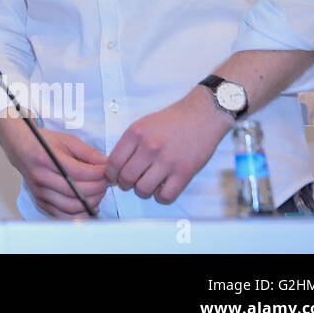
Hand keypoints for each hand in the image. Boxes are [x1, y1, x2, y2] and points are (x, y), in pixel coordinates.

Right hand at [0, 117, 107, 217]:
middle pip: (76, 191)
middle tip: (105, 182)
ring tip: (98, 193)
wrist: (20, 148)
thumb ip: (89, 153)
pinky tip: (88, 206)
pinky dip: (79, 214)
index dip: (98, 174)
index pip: (78, 173)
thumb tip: (107, 165)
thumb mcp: (68, 140)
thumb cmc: (43, 143)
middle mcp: (41, 177)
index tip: (107, 171)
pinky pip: (63, 215)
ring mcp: (39, 192)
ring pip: (71, 206)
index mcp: (46, 158)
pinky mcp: (40, 202)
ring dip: (91, 202)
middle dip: (97, 188)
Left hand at [106, 87, 232, 203]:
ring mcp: (167, 161)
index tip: (114, 177)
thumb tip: (117, 166)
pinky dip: (161, 197)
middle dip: (125, 184)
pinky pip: (166, 196)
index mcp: (136, 133)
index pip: (114, 162)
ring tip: (147, 185)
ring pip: (143, 189)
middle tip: (130, 183)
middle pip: (126, 178)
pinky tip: (162, 189)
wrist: (202, 115)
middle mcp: (149, 147)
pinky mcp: (184, 172)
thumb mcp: (143, 124)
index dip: (111, 174)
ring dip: (142, 191)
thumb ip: (129, 143)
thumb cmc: (172, 120)